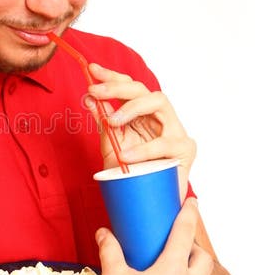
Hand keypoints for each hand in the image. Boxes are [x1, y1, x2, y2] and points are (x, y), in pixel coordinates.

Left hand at [85, 62, 195, 198]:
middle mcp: (161, 118)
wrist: (151, 204)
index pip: (130, 88)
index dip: (112, 77)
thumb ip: (104, 124)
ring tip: (112, 122)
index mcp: (144, 115)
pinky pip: (164, 143)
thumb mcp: (113, 147)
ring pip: (160, 102)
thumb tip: (89, 98)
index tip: (93, 70)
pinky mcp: (185, 149)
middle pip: (143, 89)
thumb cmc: (134, 175)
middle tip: (96, 91)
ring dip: (132, 108)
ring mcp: (175, 130)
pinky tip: (126, 155)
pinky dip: (144, 149)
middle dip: (118, 87)